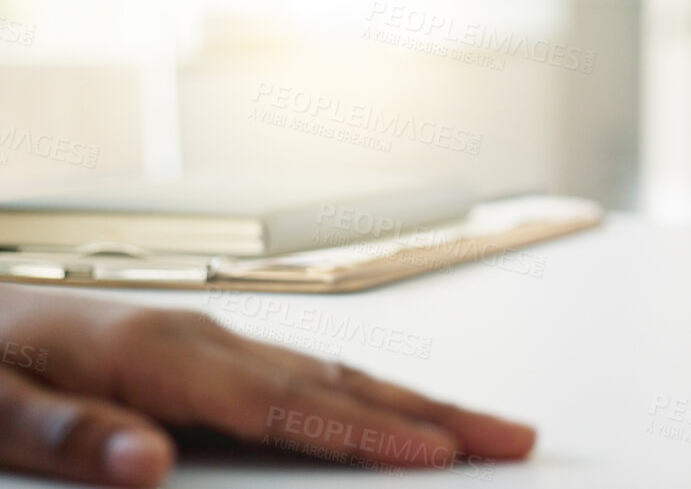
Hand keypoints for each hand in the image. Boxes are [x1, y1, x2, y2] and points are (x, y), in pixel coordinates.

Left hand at [0, 285, 533, 485]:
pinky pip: (307, 371)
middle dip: (432, 414)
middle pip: (338, 382)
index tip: (434, 455)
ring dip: (415, 403)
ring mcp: (210, 335)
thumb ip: (68, 437)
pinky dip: (367, 391)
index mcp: (157, 354)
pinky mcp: (206, 347)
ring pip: (335, 372)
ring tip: (483, 427)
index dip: (363, 434)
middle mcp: (201, 336)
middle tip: (511, 437)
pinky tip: (393, 408)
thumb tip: (149, 466)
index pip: (284, 405)